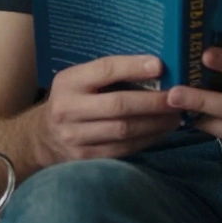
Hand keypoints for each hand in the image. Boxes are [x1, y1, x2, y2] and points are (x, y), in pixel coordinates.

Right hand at [35, 55, 182, 165]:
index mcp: (68, 82)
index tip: (159, 65)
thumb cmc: (72, 100)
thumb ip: (108, 74)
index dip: (133, 67)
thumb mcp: (79, 80)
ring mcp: (75, 136)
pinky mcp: (85, 157)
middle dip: (152, 101)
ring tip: (175, 116)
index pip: (104, 70)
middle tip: (177, 97)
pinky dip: (147, 139)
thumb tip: (154, 66)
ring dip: (155, 123)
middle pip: (118, 105)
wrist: (44, 136)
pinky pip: (123, 148)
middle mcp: (68, 108)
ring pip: (124, 130)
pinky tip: (161, 131)